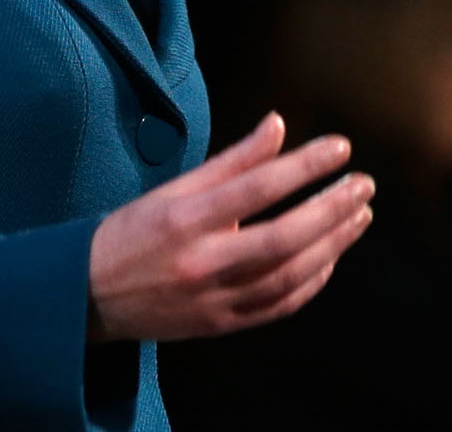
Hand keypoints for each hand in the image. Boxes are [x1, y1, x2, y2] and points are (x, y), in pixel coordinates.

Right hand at [87, 112, 374, 342]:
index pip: (258, 188)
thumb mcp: (173, 188)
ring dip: (333, 244)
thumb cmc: (131, 232)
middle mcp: (201, 262)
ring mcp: (214, 300)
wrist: (88, 297)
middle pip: (284, 236)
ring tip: (359, 215)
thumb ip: (231, 160)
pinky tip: (331, 257)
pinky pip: (280, 305)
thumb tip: (278, 125)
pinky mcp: (221, 326)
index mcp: (184, 218)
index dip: (305, 166)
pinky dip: (313, 282)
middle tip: (363, 184)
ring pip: (290, 275)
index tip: (341, 148)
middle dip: (332, 209)